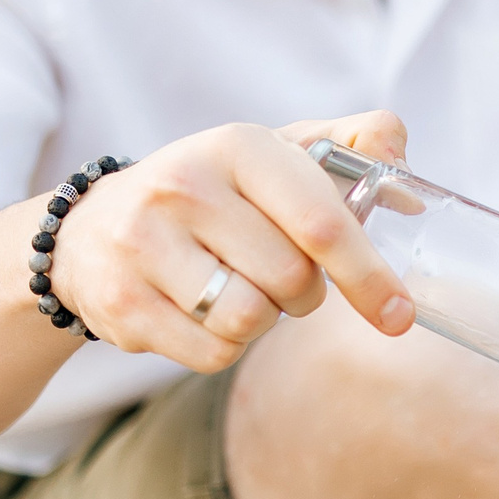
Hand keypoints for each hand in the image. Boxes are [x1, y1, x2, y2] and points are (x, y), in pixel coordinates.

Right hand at [45, 110, 416, 371]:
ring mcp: (144, 243)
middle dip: (304, 293)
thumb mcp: (275, 153)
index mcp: (239, 145)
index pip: (322, 222)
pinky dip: (225, 346)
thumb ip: (350, 149)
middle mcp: (185, 185)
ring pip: (252, 320)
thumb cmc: (213, 193)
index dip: (369, 274)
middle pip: (293, 280)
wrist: (91, 229)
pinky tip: (202, 312)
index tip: (399, 314)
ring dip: (263, 320)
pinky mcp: (121, 300)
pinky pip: (213, 353)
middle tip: (282, 277)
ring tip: (238, 289)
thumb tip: (407, 182)